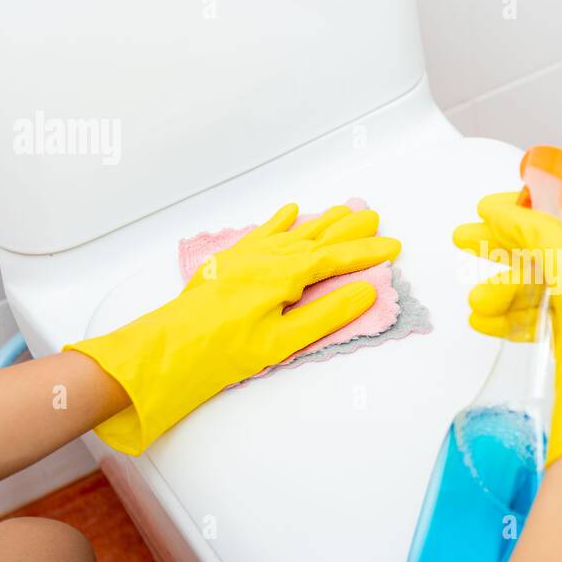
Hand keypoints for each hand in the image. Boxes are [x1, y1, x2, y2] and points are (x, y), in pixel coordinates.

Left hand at [69, 202, 400, 453]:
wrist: (169, 350)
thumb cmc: (224, 351)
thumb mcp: (283, 341)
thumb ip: (326, 314)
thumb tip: (364, 291)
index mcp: (285, 275)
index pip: (337, 259)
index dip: (367, 253)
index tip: (393, 246)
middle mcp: (268, 257)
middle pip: (318, 237)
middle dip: (349, 229)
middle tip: (375, 218)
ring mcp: (247, 256)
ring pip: (293, 232)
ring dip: (321, 221)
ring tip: (344, 210)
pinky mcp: (229, 262)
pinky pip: (261, 233)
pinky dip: (279, 221)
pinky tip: (291, 211)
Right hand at [453, 192, 561, 469]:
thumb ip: (525, 226)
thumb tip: (494, 209)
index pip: (561, 211)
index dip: (522, 207)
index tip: (488, 208)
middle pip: (540, 247)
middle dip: (499, 247)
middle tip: (462, 240)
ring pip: (534, 286)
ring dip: (501, 290)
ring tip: (477, 301)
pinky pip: (535, 316)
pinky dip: (509, 317)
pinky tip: (484, 321)